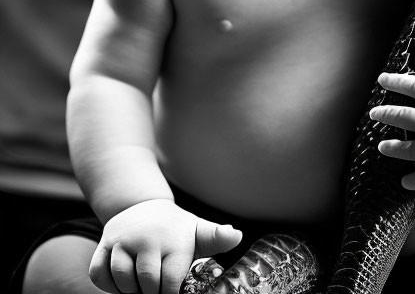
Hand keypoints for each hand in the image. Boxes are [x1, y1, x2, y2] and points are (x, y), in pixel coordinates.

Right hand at [89, 198, 241, 293]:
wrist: (144, 206)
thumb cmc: (176, 230)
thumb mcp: (198, 231)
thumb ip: (217, 237)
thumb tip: (237, 236)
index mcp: (174, 240)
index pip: (170, 281)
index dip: (169, 293)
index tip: (170, 292)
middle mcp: (148, 239)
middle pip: (146, 282)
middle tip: (155, 290)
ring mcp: (123, 240)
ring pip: (121, 279)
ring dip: (129, 291)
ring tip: (140, 288)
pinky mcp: (104, 243)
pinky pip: (99, 274)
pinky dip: (108, 285)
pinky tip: (121, 282)